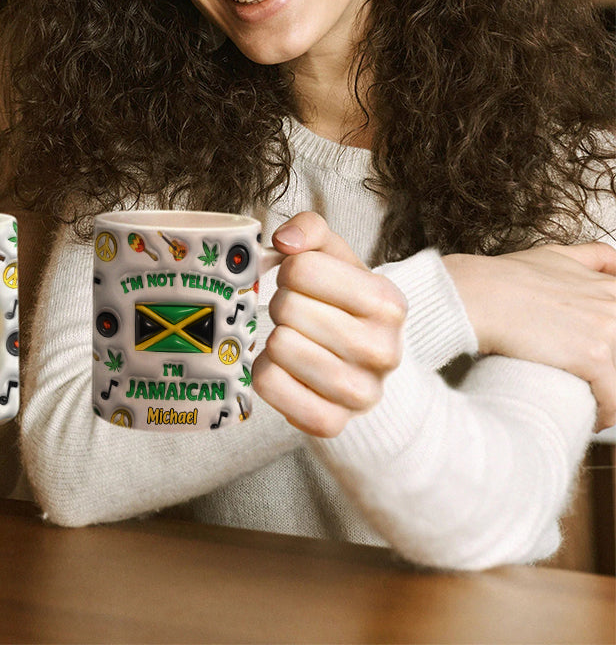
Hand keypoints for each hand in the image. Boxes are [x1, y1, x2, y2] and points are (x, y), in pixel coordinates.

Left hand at [252, 212, 406, 437]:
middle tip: (298, 314)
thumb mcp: (335, 257)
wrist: (364, 365)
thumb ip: (311, 229)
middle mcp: (383, 350)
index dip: (290, 271)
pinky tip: (286, 369)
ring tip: (295, 340)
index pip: (301, 268)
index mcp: (388, 302)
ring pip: (278, 347)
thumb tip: (284, 240)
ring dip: (274, 338)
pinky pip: (268, 384)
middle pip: (286, 308)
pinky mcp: (331, 423)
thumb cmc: (342, 303)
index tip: (303, 282)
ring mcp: (360, 394)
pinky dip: (265, 372)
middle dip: (282, 305)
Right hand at [444, 243, 615, 430]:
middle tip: (591, 379)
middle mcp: (613, 305)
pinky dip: (606, 414)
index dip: (610, 343)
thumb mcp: (552, 255)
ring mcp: (607, 330)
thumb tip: (614, 261)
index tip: (600, 356)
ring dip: (610, 393)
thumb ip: (591, 257)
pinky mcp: (594, 357)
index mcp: (608, 287)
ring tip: (593, 404)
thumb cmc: (502, 278)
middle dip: (610, 368)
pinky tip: (592, 417)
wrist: (476, 294)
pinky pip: (614, 400)